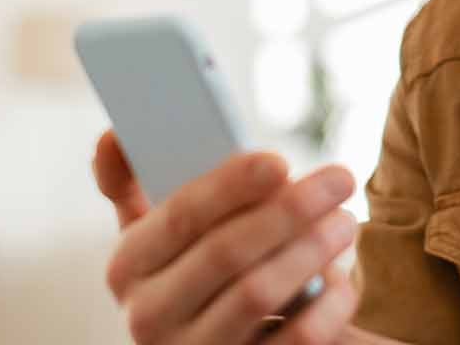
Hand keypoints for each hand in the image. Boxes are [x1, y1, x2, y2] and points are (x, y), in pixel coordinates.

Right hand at [92, 129, 364, 343]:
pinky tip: (342, 281)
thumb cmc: (194, 270)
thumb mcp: (155, 235)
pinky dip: (325, 308)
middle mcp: (149, 316)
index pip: (180, 215)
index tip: (279, 162)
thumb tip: (113, 135)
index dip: (231, 185)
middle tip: (340, 178)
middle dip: (289, 210)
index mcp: (127, 265)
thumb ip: (131, 183)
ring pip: (257, 295)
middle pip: (226, 252)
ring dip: (310, 251)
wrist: (220, 344)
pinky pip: (293, 343)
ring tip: (346, 221)